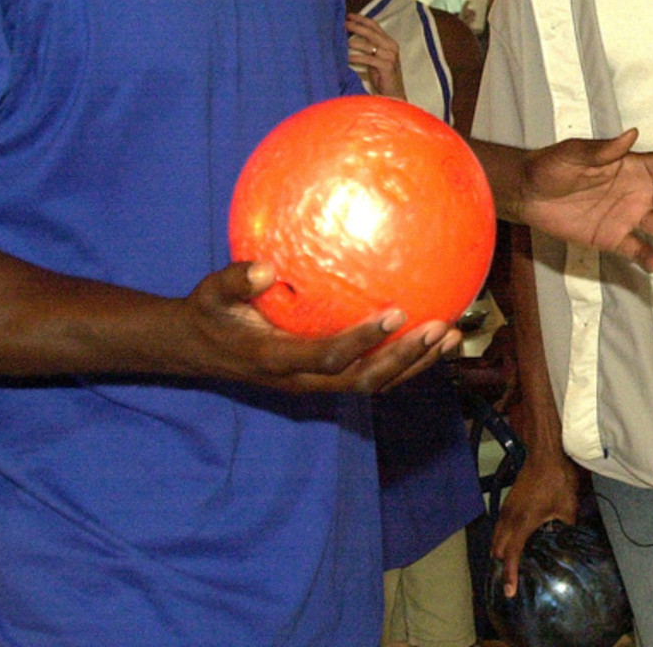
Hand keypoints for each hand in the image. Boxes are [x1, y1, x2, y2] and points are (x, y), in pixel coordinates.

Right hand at [180, 261, 460, 394]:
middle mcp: (303, 379)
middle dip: (406, 357)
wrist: (200, 348)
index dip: (364, 340)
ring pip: (375, 384)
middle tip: (440, 327)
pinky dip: (405, 360)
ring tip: (451, 334)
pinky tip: (430, 335)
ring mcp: (317, 382)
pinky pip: (371, 374)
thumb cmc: (210, 313)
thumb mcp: (211, 293)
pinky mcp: (325, 376)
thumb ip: (236, 280)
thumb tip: (264, 268)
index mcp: (278, 360)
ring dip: (416, 363)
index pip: (329, 356)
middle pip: (365, 380)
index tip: (395, 311)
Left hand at [345, 14, 404, 98]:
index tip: (349, 16)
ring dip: (354, 42)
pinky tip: (347, 58)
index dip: (362, 19)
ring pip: (369, 45)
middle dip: (356, 27)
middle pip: (371, 32)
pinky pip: (368, 59)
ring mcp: (390, 56)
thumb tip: (350, 38)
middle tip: (344, 24)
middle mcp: (392, 46)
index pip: (375, 26)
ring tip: (342, 41)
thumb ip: (368, 47)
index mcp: (389, 42)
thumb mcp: (375, 58)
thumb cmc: (382, 76)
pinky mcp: (386, 66)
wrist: (394, 94)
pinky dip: (356, 58)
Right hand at [491, 449, 579, 597]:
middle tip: (511, 581)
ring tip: (510, 565)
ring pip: (496, 536)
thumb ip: (565, 528)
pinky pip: (500, 525)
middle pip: (497, 548)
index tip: (509, 592)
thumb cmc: (557, 481)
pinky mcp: (509, 501)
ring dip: (500, 551)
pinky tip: (514, 542)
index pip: (511, 555)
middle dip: (502, 565)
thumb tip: (568, 541)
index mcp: (522, 523)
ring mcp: (507, 508)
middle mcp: (510, 517)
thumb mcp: (568, 509)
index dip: (509, 575)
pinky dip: (503, 538)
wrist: (545, 454)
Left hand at [518, 128, 652, 267]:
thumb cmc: (552, 166)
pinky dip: (648, 258)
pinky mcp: (612, 238)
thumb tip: (632, 133)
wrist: (528, 194)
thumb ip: (605, 149)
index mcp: (635, 166)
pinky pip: (637, 250)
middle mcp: (638, 192)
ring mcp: (627, 217)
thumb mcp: (576, 154)